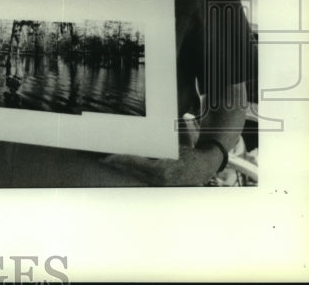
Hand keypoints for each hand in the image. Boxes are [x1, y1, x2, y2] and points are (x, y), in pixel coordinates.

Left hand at [100, 145, 222, 185]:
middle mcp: (161, 179)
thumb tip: (165, 123)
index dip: (120, 160)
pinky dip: (134, 174)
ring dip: (124, 170)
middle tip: (103, 159)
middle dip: (118, 165)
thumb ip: (166, 136)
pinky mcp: (162, 187)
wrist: (205, 166)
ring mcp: (161, 185)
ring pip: (137, 177)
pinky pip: (144, 180)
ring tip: (111, 163)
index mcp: (163, 168)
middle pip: (133, 172)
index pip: (135, 163)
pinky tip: (125, 169)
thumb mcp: (178, 141)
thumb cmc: (190, 150)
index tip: (108, 158)